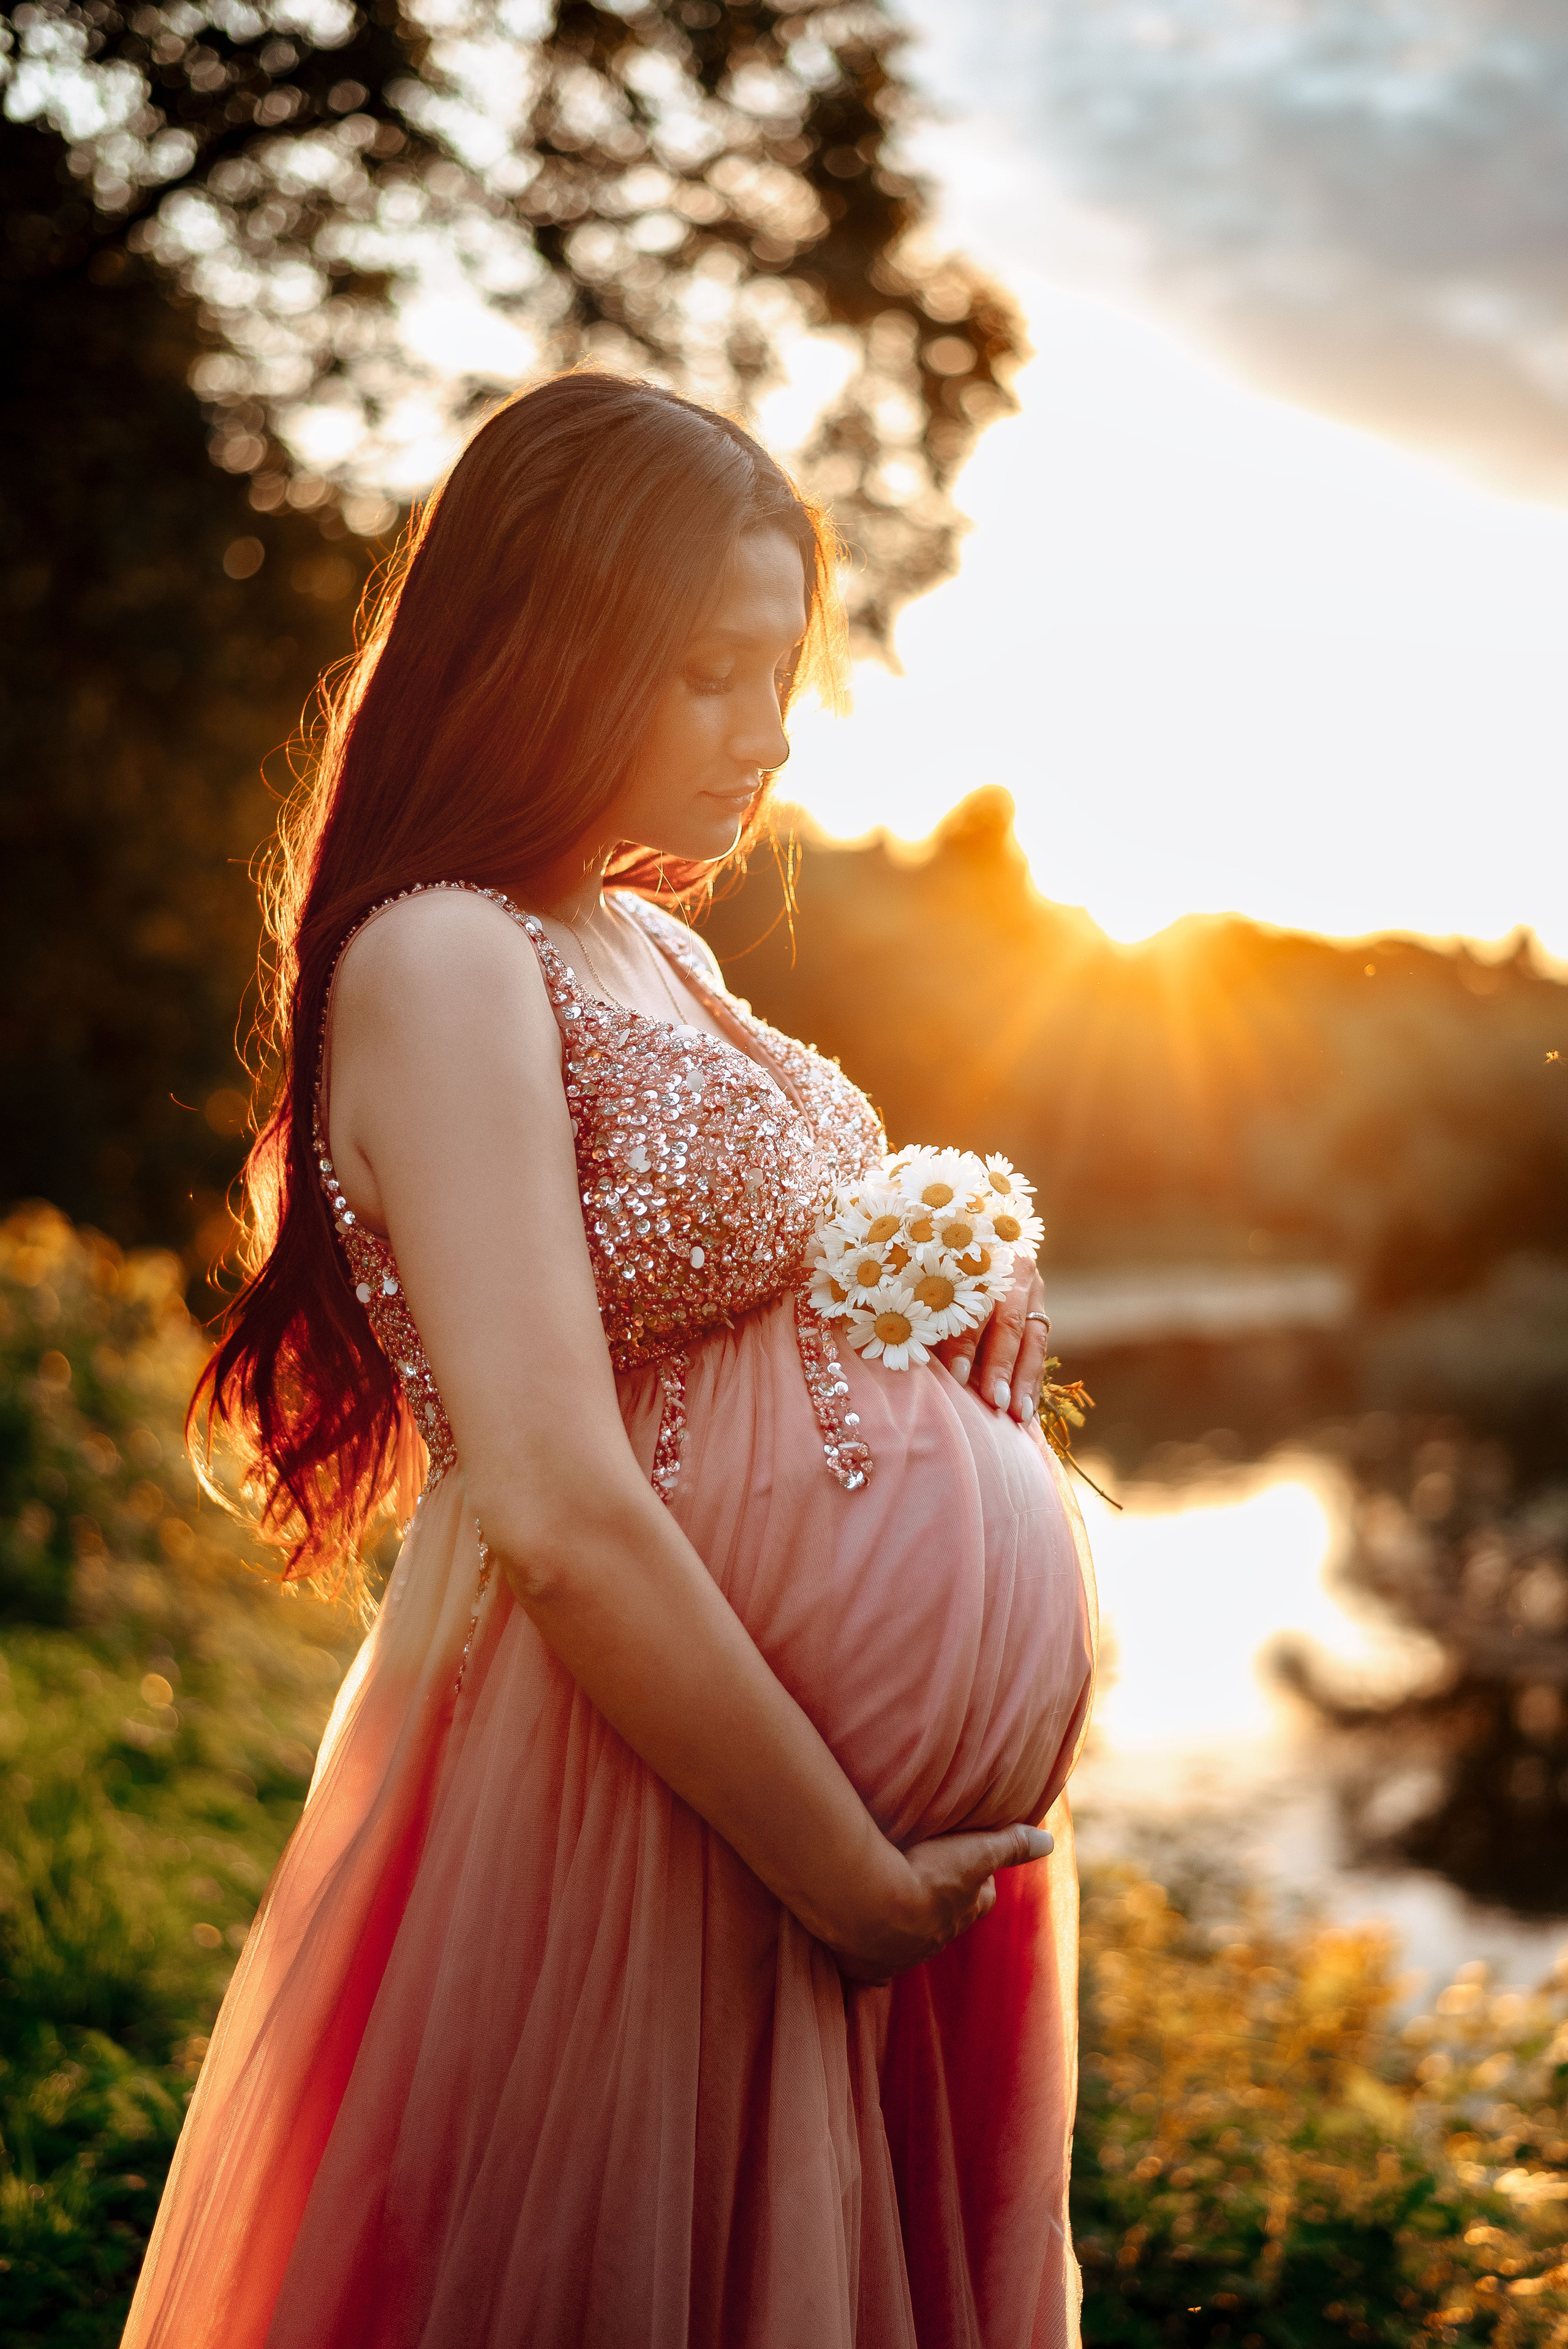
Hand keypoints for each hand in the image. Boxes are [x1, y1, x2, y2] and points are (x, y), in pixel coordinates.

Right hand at [825, 1821, 1054, 1984]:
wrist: (870, 1904)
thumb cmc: (925, 1873)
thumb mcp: (974, 1851)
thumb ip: (1010, 1845)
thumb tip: (1049, 1843)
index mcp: (962, 1911)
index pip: (981, 1899)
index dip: (978, 1884)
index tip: (970, 1866)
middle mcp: (937, 1939)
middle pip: (947, 1923)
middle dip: (942, 1905)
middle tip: (928, 1880)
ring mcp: (903, 1956)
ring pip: (911, 1944)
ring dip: (906, 1926)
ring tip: (890, 1904)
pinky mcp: (870, 1967)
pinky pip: (876, 1970)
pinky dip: (874, 1960)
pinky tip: (866, 1951)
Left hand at [934, 1254, 1049, 1424]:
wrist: (959, 1248)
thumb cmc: (927, 1276)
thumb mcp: (922, 1288)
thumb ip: (920, 1317)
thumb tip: (900, 1350)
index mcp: (976, 1259)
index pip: (971, 1306)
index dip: (964, 1342)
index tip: (958, 1377)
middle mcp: (1010, 1269)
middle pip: (1008, 1323)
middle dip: (1002, 1366)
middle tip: (996, 1402)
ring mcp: (1030, 1287)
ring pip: (1033, 1338)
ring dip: (1025, 1379)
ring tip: (1019, 1415)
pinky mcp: (1039, 1307)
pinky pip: (1040, 1348)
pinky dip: (1033, 1379)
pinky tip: (1028, 1409)